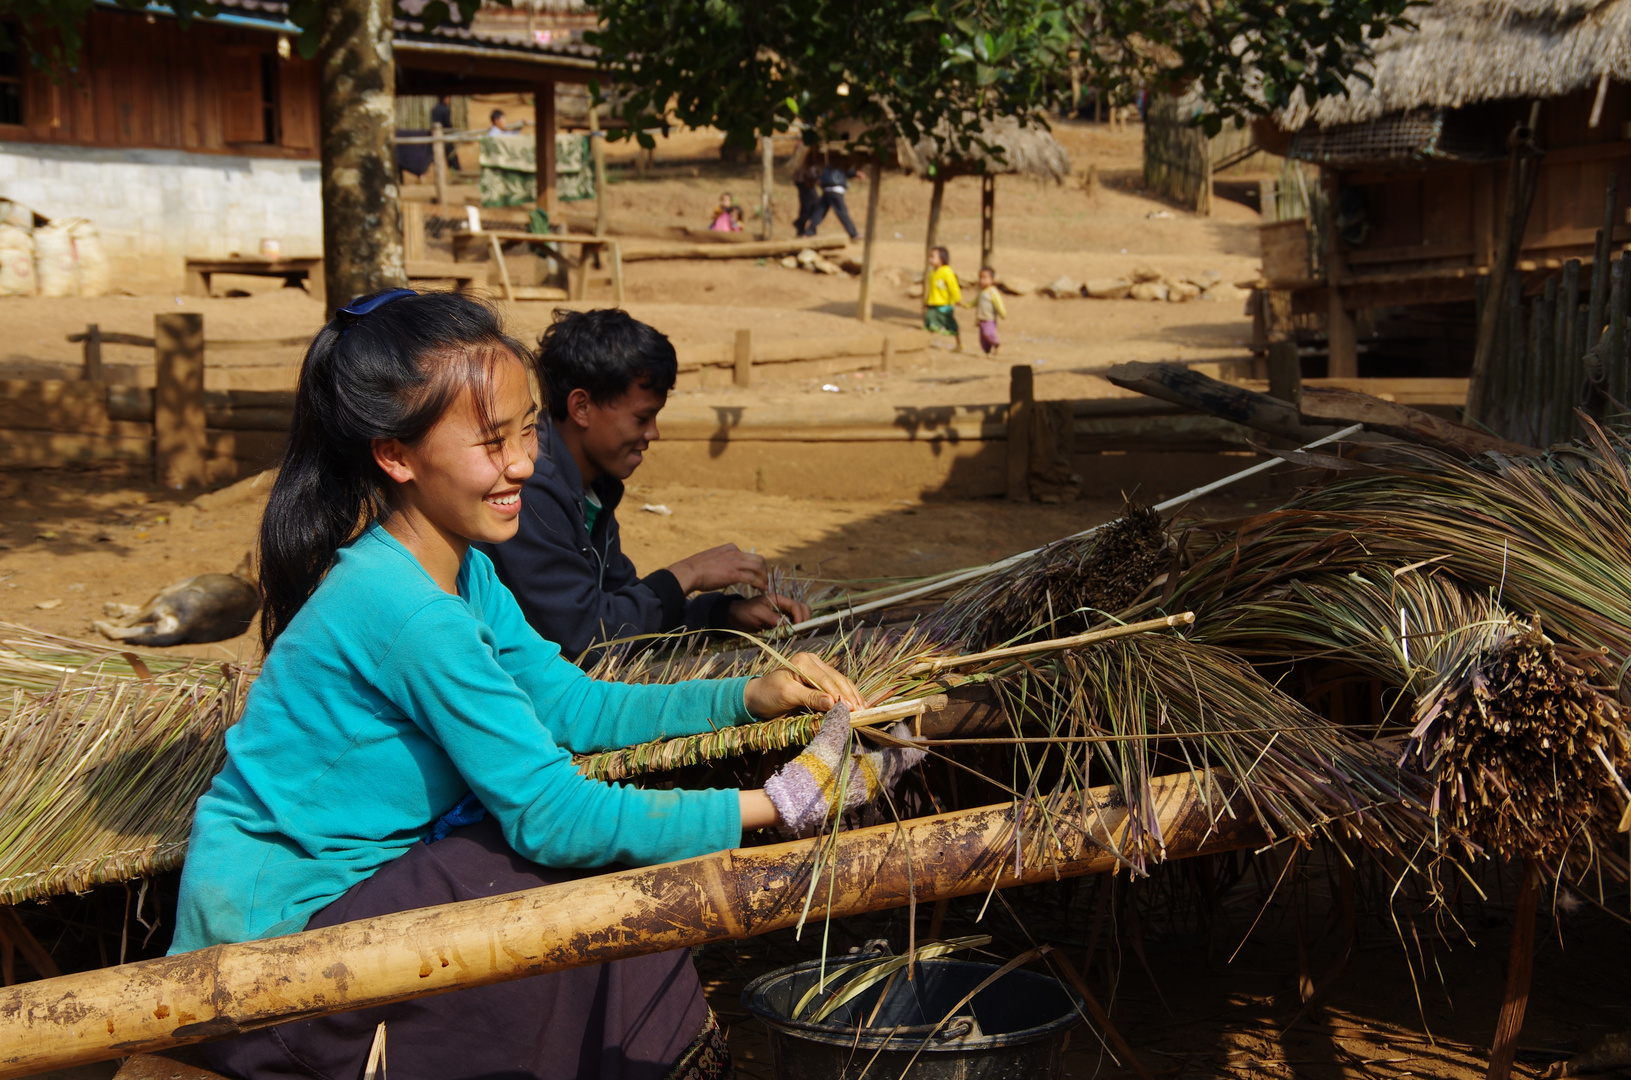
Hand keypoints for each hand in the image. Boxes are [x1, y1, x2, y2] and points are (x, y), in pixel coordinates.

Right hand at [668, 544, 766, 593]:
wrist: (688, 572)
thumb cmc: (696, 568)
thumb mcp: (712, 558)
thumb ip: (722, 560)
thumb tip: (724, 567)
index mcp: (730, 548)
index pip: (749, 555)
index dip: (755, 566)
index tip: (755, 575)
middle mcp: (735, 552)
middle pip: (759, 559)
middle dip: (764, 571)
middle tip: (763, 581)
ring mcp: (734, 562)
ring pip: (758, 568)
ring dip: (764, 578)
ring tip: (764, 587)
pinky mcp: (733, 574)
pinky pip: (752, 578)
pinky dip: (760, 584)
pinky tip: (762, 589)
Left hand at [726, 594, 810, 631]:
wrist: (736, 616)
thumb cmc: (745, 611)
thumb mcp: (757, 613)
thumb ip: (772, 617)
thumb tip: (787, 624)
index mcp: (779, 599)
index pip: (796, 606)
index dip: (800, 616)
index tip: (798, 628)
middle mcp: (784, 606)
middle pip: (803, 609)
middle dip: (805, 619)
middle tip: (801, 632)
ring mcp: (784, 614)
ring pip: (800, 617)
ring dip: (802, 625)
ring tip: (797, 635)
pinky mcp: (781, 622)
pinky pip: (793, 625)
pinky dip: (795, 630)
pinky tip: (791, 636)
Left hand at [743, 651, 863, 718]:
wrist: (757, 697)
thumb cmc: (768, 695)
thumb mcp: (787, 695)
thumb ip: (810, 698)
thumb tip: (832, 703)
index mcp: (804, 661)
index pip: (826, 679)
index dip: (839, 695)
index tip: (850, 709)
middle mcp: (813, 661)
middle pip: (837, 679)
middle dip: (849, 695)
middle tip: (860, 711)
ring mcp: (817, 669)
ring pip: (840, 682)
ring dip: (852, 695)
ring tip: (864, 709)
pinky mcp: (819, 679)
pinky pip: (837, 686)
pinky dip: (847, 695)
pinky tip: (857, 704)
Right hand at [761, 703, 927, 832]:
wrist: (797, 802)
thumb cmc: (816, 772)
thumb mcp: (826, 742)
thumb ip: (837, 722)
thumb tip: (842, 705)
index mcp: (874, 771)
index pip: (903, 757)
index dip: (911, 745)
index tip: (919, 736)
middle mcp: (873, 785)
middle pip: (896, 767)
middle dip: (899, 752)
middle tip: (898, 735)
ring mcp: (863, 794)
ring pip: (884, 776)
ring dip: (887, 761)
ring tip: (883, 745)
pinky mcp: (853, 798)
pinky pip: (872, 782)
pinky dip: (874, 769)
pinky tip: (864, 759)